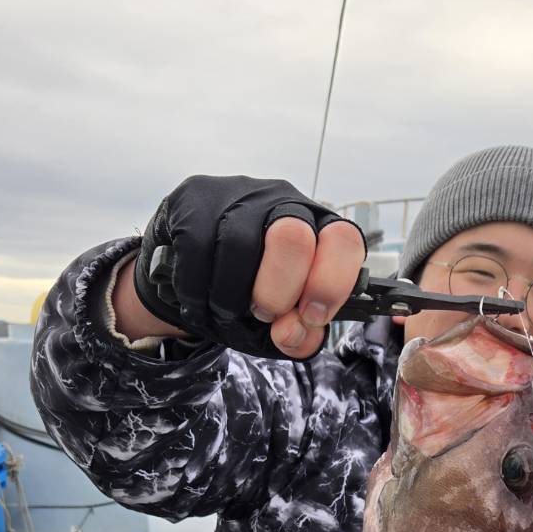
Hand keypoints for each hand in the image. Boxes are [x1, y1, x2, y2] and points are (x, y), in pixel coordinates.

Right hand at [132, 175, 364, 359]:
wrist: (189, 261)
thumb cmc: (247, 289)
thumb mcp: (281, 320)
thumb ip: (299, 335)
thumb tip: (290, 333)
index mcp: (318, 227)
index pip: (343, 240)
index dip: (330, 284)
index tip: (311, 316)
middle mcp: (283, 201)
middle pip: (293, 237)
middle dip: (278, 292)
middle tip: (264, 313)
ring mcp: (237, 196)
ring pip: (239, 245)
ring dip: (231, 299)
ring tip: (227, 313)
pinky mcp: (194, 199)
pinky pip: (196, 249)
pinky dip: (197, 292)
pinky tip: (200, 302)